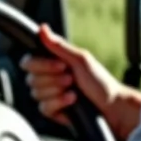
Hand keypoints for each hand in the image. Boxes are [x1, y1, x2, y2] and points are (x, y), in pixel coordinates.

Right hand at [20, 24, 140, 140]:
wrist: (111, 108)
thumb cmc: (100, 82)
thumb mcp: (80, 60)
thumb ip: (58, 46)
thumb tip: (42, 28)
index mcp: (53, 63)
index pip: (29, 62)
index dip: (41, 65)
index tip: (61, 65)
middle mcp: (49, 78)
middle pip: (31, 79)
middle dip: (53, 80)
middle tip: (71, 79)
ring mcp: (50, 96)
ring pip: (36, 94)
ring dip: (57, 92)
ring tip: (74, 91)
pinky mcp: (53, 112)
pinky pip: (43, 108)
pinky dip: (58, 103)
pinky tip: (71, 101)